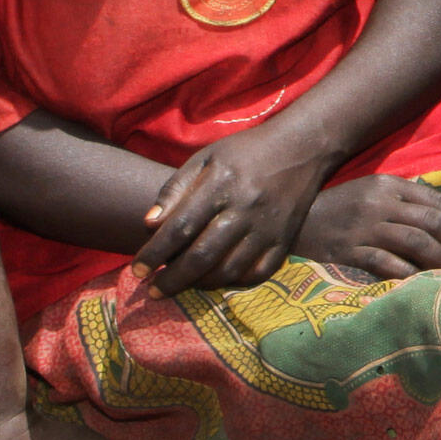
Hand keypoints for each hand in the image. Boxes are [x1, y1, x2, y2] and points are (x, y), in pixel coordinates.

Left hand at [133, 130, 333, 293]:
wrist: (303, 147)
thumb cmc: (246, 151)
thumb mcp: (206, 158)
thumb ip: (176, 189)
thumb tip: (149, 225)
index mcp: (221, 183)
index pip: (180, 227)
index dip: (154, 253)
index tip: (137, 270)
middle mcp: (245, 208)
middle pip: (202, 256)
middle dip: (171, 280)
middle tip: (152, 291)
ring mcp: (268, 228)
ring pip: (228, 271)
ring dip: (198, 285)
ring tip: (181, 284)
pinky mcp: (285, 241)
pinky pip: (256, 274)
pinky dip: (232, 284)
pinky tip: (216, 280)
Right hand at [297, 176, 440, 281]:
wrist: (296, 222)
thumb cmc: (341, 208)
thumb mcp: (372, 192)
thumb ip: (404, 199)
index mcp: (388, 185)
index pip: (435, 201)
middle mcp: (379, 203)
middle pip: (431, 222)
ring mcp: (364, 228)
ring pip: (415, 242)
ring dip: (439, 260)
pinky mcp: (350, 252)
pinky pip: (388, 264)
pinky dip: (410, 274)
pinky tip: (422, 283)